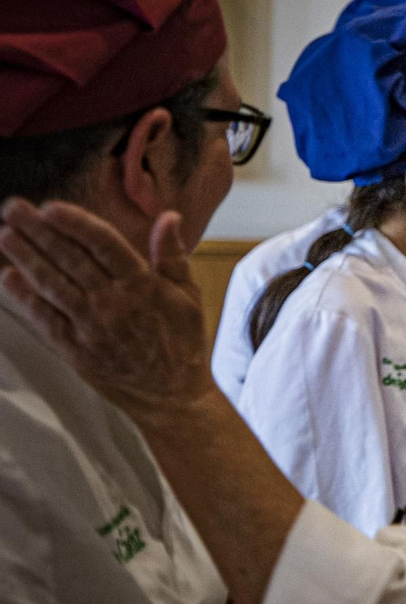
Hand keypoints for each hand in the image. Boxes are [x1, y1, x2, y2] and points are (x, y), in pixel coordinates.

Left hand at [0, 199, 214, 418]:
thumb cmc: (183, 343)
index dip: (75, 223)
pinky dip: (26, 298)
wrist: (173, 397)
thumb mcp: (189, 296)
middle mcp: (114, 304)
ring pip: (52, 285)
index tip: (51, 207)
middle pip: (70, 259)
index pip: (104, 244)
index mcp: (144, 286)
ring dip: (26, 258)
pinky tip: (10, 277)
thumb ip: (174, 255)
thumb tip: (169, 216)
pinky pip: (45, 319)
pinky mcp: (76, 350)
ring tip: (5, 235)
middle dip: (38, 232)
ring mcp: (92, 327)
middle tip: (13, 209)